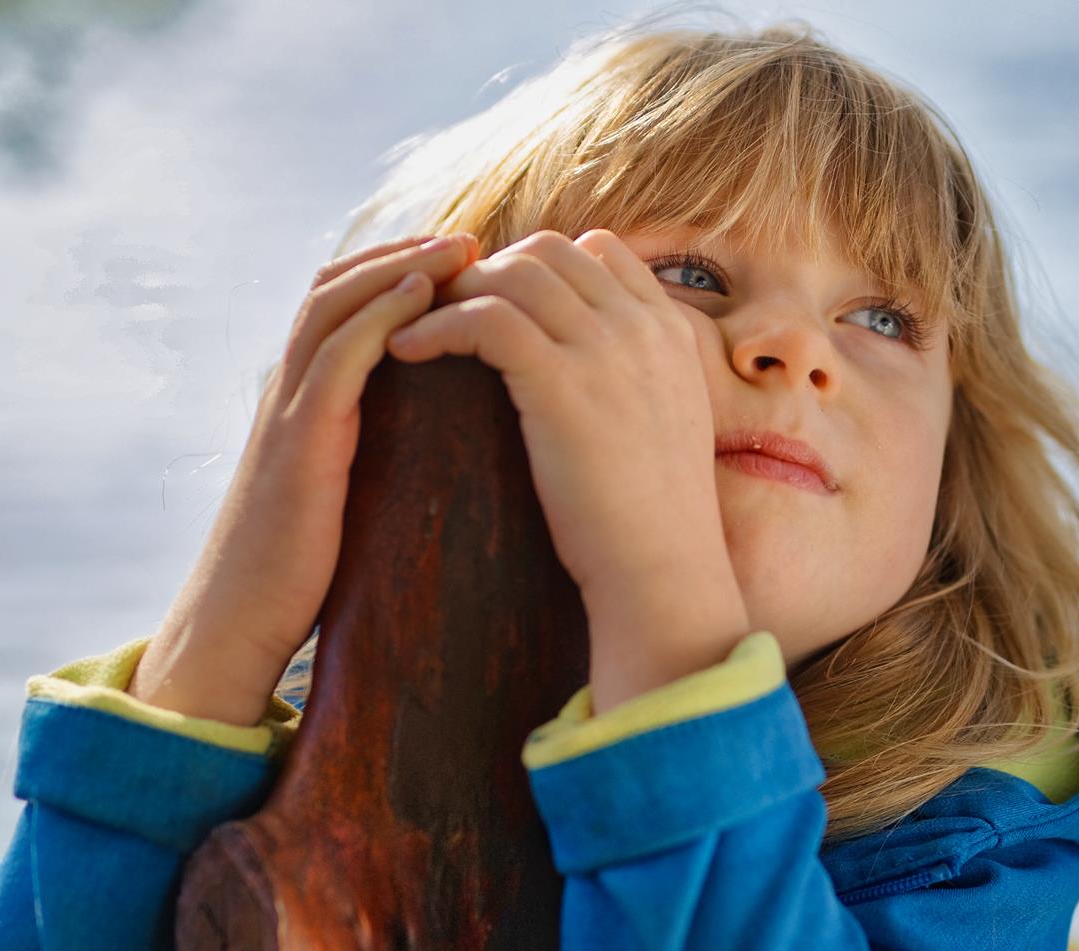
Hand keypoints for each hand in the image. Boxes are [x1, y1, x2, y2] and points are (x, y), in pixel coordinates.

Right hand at [128, 232, 479, 725]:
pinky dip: (379, 318)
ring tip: (459, 249)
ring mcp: (287, 410)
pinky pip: (336, 359)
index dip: (399, 272)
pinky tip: (423, 297)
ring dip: (398, 268)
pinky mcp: (297, 442)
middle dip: (403, 253)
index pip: (347, 306)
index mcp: (304, 399)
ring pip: (334, 306)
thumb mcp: (346, 494)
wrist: (241, 623)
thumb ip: (376, 454)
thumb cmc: (302, 569)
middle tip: (472, 236)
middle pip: (339, 286)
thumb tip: (439, 444)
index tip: (465, 258)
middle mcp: (288, 389)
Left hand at [383, 228, 736, 609]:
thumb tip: (591, 372)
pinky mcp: (562, 384)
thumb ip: (640, 379)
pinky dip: (436, 326)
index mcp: (672, 333)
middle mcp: (644, 328)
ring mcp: (607, 351)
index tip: (501, 300)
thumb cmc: (656, 522)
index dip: (542, 265)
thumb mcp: (668, 426)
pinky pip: (485, 320)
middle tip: (446, 311)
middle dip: (490, 270)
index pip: (600, 250)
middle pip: (550, 250)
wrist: (665, 572)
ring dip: (456, 292)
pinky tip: (406, 351)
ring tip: (416, 326)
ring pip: (514, 273)